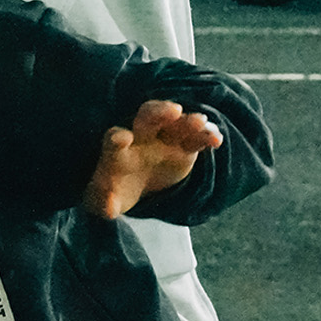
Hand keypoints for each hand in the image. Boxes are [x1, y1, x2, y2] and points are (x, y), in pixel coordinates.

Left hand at [82, 99, 223, 218]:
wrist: (136, 184)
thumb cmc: (115, 189)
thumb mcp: (105, 200)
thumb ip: (105, 203)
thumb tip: (108, 209)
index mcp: (117, 150)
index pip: (113, 140)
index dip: (117, 139)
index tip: (123, 138)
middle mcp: (140, 137)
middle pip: (147, 118)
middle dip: (158, 112)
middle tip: (172, 111)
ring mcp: (164, 138)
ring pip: (176, 122)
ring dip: (187, 120)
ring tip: (200, 122)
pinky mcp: (185, 146)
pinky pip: (197, 138)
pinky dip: (206, 135)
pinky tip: (216, 140)